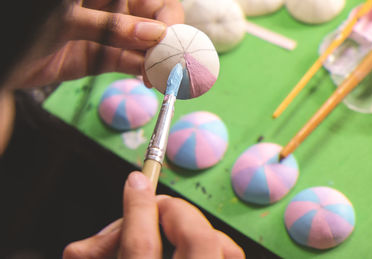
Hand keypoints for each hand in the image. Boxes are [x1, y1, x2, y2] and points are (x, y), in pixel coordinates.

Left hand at [7, 0, 182, 88]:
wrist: (5, 62)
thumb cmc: (27, 25)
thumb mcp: (66, 19)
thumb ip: (112, 26)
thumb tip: (155, 35)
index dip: (165, 12)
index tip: (169, 33)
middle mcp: (114, 9)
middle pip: (155, 20)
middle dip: (167, 39)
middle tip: (171, 60)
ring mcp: (111, 35)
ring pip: (145, 45)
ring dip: (158, 60)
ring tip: (164, 76)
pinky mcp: (104, 58)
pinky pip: (130, 63)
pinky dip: (142, 72)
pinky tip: (150, 79)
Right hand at [63, 171, 244, 258]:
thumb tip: (82, 249)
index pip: (141, 250)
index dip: (137, 209)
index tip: (136, 182)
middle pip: (198, 241)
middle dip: (175, 212)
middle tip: (157, 206)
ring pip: (222, 248)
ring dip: (195, 228)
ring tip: (170, 229)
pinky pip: (228, 257)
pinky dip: (212, 245)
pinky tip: (190, 246)